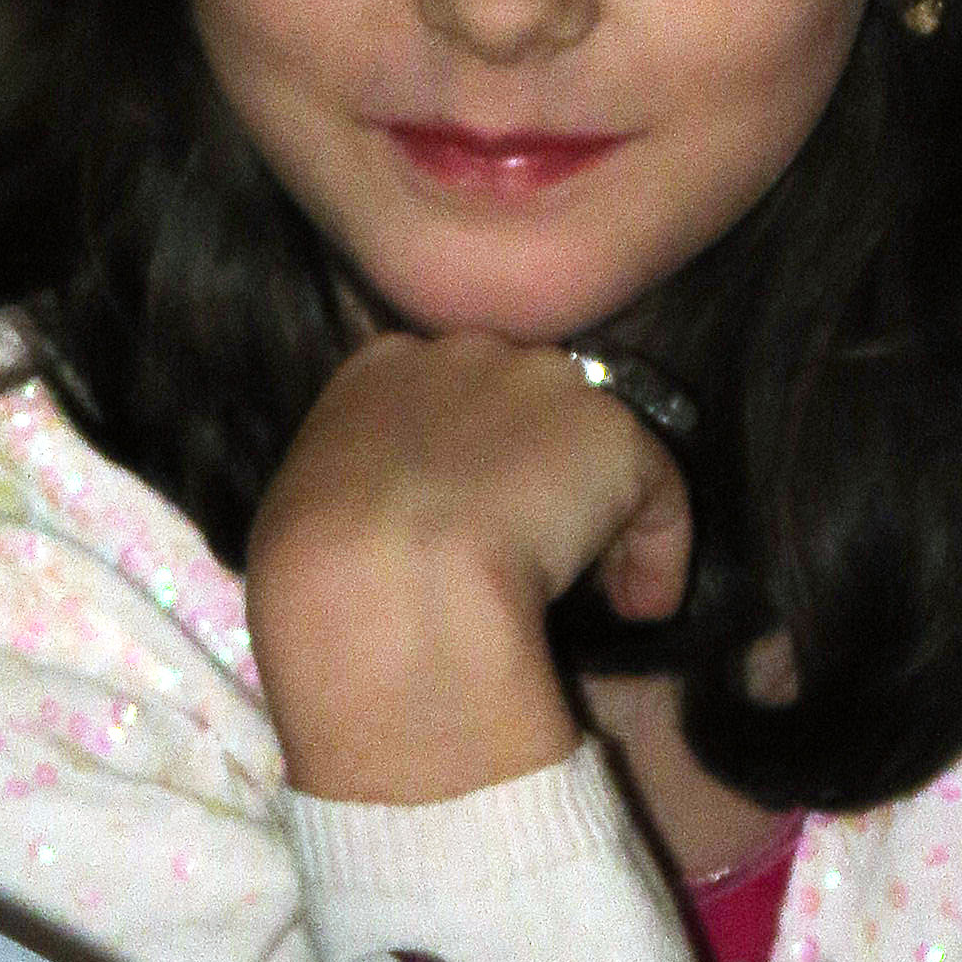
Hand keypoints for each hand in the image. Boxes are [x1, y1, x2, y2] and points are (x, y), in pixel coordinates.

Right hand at [246, 331, 693, 801]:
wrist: (384, 571)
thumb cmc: (318, 564)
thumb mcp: (305, 509)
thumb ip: (354, 494)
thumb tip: (378, 534)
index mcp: (379, 368)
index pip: (441, 396)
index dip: (465, 460)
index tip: (467, 523)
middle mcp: (467, 351)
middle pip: (524, 405)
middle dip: (535, 472)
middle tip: (529, 553)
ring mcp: (546, 382)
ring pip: (591, 449)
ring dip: (594, 515)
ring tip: (588, 593)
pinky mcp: (616, 432)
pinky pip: (656, 497)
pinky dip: (655, 555)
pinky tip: (637, 610)